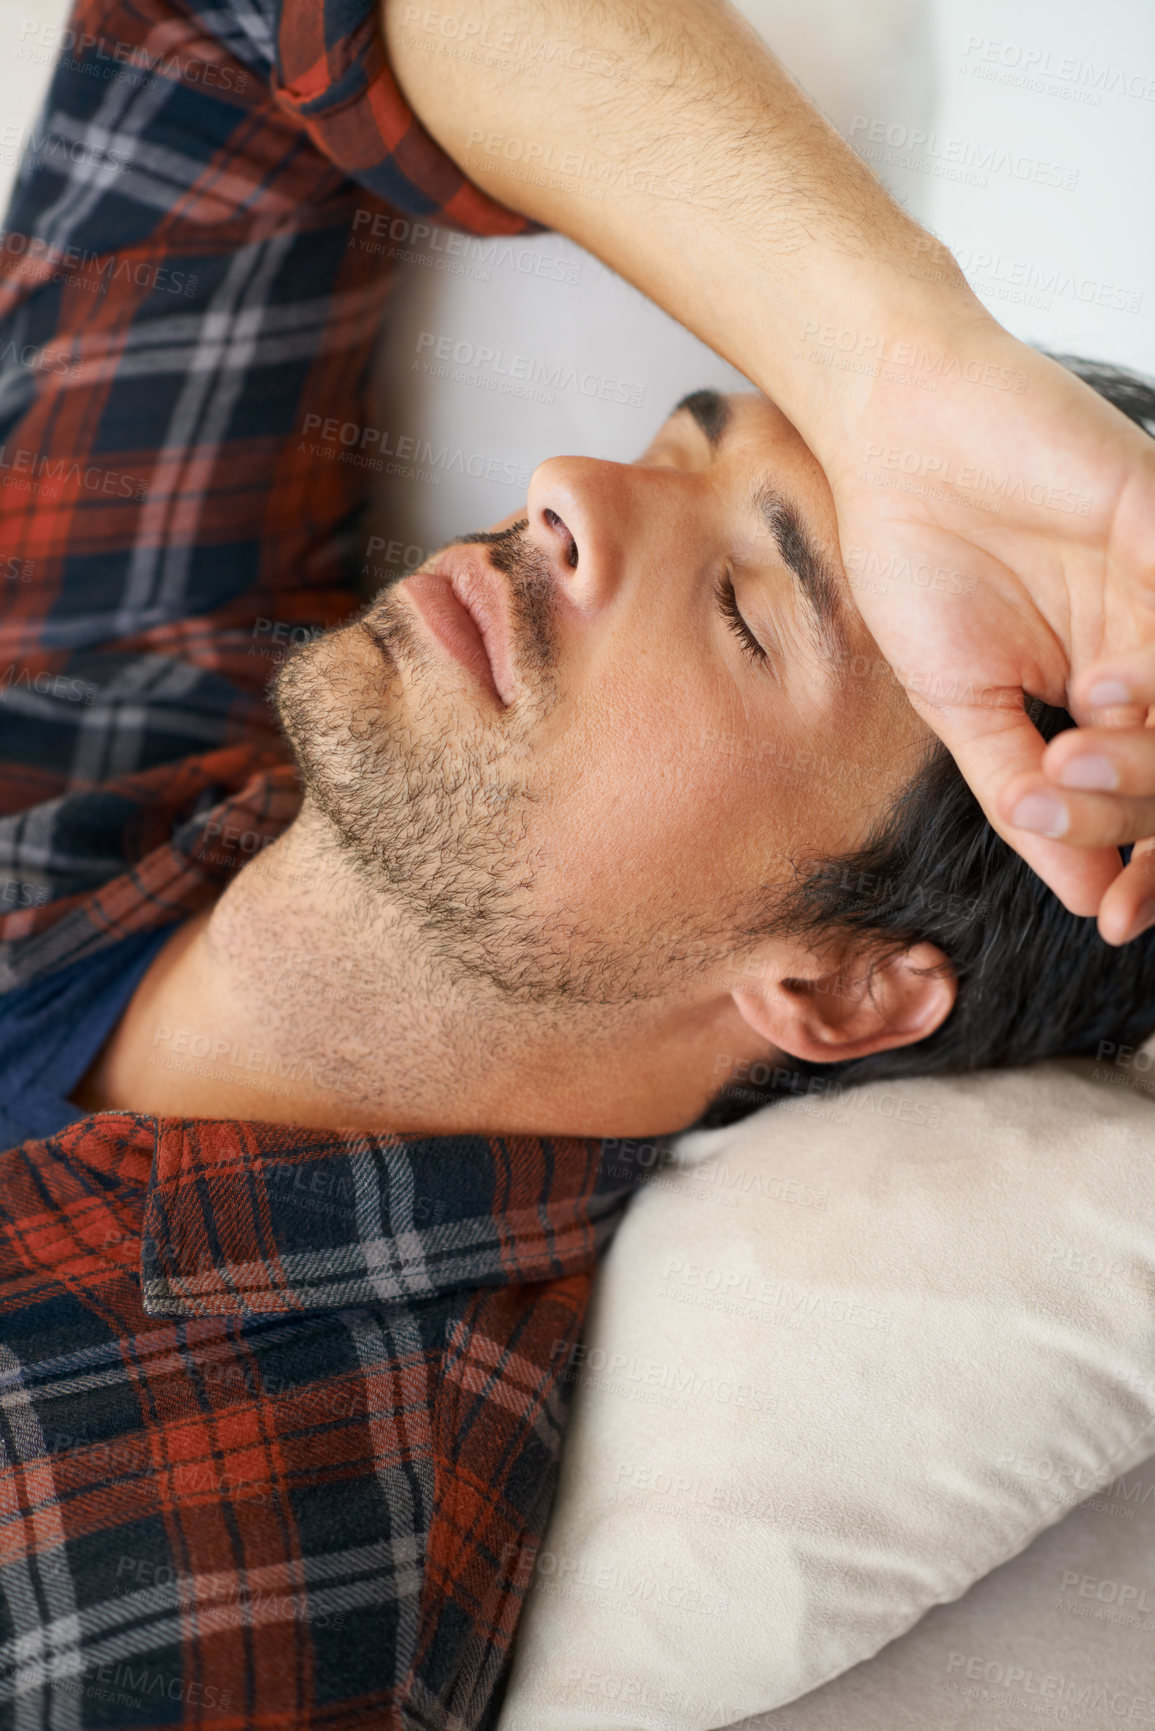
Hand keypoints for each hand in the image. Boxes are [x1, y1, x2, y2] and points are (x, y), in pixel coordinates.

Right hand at [815, 309, 1154, 942]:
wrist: (891, 440)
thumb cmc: (917, 557)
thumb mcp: (962, 704)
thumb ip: (1022, 794)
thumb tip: (1085, 899)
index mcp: (1115, 686)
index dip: (1150, 864)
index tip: (1114, 919)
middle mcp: (1154, 641)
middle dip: (1144, 822)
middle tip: (1076, 829)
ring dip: (1146, 762)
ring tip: (1067, 755)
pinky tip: (1099, 690)